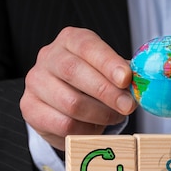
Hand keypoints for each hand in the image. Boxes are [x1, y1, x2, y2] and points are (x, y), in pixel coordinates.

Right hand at [20, 27, 136, 150]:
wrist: (65, 105)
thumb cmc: (95, 83)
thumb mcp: (110, 73)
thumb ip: (123, 76)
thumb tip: (141, 86)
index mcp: (71, 40)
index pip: (87, 46)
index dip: (108, 62)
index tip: (126, 78)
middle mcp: (48, 56)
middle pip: (74, 72)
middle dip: (107, 92)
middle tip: (128, 106)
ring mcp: (35, 82)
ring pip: (70, 103)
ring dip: (100, 114)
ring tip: (115, 117)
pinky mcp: (29, 108)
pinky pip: (63, 125)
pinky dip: (86, 130)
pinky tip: (96, 127)